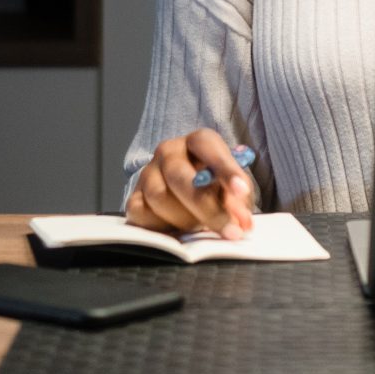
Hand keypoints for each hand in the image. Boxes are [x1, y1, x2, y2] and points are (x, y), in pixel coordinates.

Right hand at [125, 128, 255, 239]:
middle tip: (231, 231)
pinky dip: (163, 228)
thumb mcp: (231, 188)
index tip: (241, 190)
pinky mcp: (133, 198)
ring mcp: (147, 174)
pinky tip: (179, 232)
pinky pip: (143, 215)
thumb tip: (241, 220)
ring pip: (160, 198)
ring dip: (185, 220)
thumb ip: (238, 200)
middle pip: (179, 175)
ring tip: (202, 228)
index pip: (206, 145)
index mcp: (196, 141)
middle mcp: (168, 152)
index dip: (224, 167)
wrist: (185, 196)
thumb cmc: (213, 188)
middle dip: (207, 207)